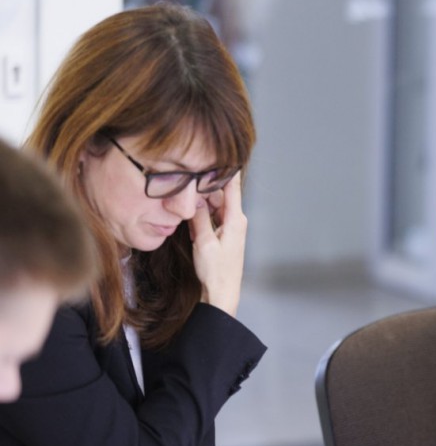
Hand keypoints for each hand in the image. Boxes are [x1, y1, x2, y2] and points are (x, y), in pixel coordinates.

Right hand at [189, 171, 246, 315]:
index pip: (233, 186)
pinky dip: (202, 218)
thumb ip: (199, 217)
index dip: (227, 168)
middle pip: (221, 194)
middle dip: (205, 188)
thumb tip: (195, 197)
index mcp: (236, 219)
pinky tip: (192, 224)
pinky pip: (212, 218)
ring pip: (215, 206)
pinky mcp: (224, 236)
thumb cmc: (215, 271)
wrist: (221, 294)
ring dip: (201, 205)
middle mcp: (236, 221)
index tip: (223, 151)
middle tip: (189, 178)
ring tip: (188, 202)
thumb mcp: (203, 242)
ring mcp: (231, 228)